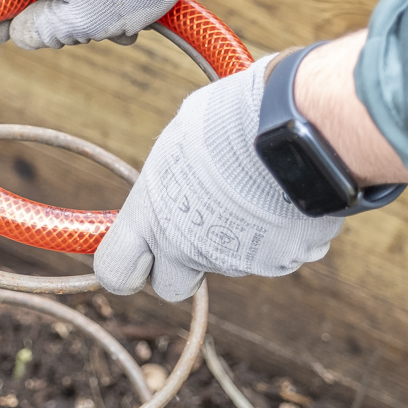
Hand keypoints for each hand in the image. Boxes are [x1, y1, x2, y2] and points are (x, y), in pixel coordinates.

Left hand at [95, 55, 342, 300]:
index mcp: (151, 218)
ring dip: (238, 237)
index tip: (138, 256)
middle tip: (200, 227)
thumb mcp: (179, 142)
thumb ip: (168, 181)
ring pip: (230, 262)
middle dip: (183, 267)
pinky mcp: (281, 261)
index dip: (126, 268)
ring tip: (254, 188)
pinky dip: (279, 232)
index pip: (115, 272)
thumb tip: (170, 183)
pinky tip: (284, 195)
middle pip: (173, 286)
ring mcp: (235, 261)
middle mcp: (187, 249)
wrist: (293, 127)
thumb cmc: (228, 121)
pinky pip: (276, 253)